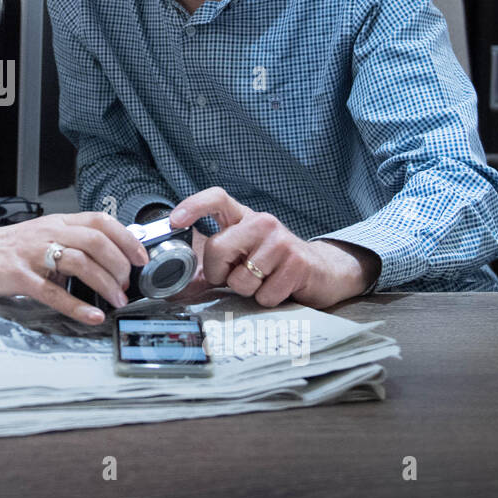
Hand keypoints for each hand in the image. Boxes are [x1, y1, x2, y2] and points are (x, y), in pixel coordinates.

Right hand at [0, 213, 148, 324]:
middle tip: (127, 285)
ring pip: (81, 263)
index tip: (141, 258)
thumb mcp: (39, 239)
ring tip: (117, 301)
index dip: (126, 238)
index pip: (100, 221)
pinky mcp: (18, 277)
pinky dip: (78, 307)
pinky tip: (92, 317)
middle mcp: (47, 233)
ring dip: (105, 284)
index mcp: (56, 222)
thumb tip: (107, 261)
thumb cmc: (2, 251)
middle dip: (120, 265)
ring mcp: (32, 254)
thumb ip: (68, 245)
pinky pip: (54, 292)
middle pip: (96, 241)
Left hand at [170, 187, 378, 308]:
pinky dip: (267, 300)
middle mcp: (262, 222)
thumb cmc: (272, 265)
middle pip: (218, 248)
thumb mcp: (240, 258)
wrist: (322, 272)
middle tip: (234, 276)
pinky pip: (263, 295)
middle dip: (218, 273)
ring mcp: (281, 241)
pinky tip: (279, 288)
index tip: (175, 221)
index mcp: (243, 217)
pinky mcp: (297, 263)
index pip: (216, 198)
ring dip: (247, 290)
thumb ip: (209, 267)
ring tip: (263, 281)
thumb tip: (175, 286)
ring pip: (240, 279)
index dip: (193, 206)